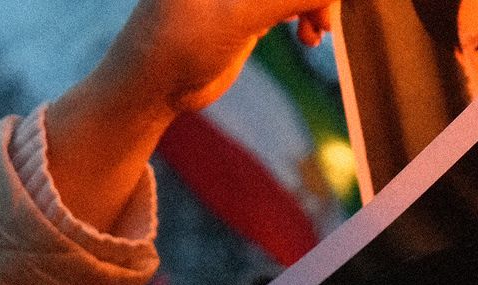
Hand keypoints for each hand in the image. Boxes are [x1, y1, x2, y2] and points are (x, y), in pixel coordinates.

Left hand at [46, 0, 333, 231]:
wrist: (153, 84)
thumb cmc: (181, 43)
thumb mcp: (239, 16)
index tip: (325, 7)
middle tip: (325, 23)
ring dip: (313, 6)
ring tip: (318, 34)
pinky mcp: (246, 9)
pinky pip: (288, 3)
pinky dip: (305, 16)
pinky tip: (308, 39)